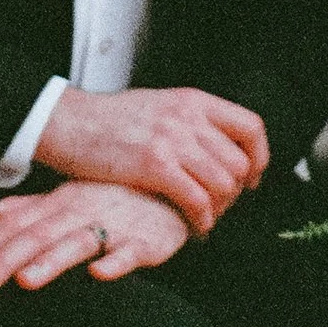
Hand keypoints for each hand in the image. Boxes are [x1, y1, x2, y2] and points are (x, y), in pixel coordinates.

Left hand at [0, 182, 189, 295]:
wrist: (173, 187)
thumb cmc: (111, 196)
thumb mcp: (62, 198)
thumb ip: (20, 208)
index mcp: (56, 204)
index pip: (13, 225)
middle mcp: (79, 212)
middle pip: (36, 236)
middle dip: (5, 261)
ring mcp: (113, 225)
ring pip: (78, 242)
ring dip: (52, 261)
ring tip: (26, 281)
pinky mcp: (146, 241)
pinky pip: (131, 252)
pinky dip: (116, 261)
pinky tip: (99, 274)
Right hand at [34, 83, 268, 232]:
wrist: (68, 122)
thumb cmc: (108, 119)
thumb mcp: (159, 103)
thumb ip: (189, 119)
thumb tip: (216, 141)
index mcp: (193, 100)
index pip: (250, 126)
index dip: (259, 156)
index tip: (252, 176)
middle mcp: (188, 117)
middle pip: (239, 162)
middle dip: (236, 191)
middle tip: (222, 206)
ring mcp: (172, 140)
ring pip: (222, 184)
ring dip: (220, 209)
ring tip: (207, 218)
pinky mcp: (154, 166)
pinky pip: (197, 200)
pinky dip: (202, 219)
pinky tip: (195, 226)